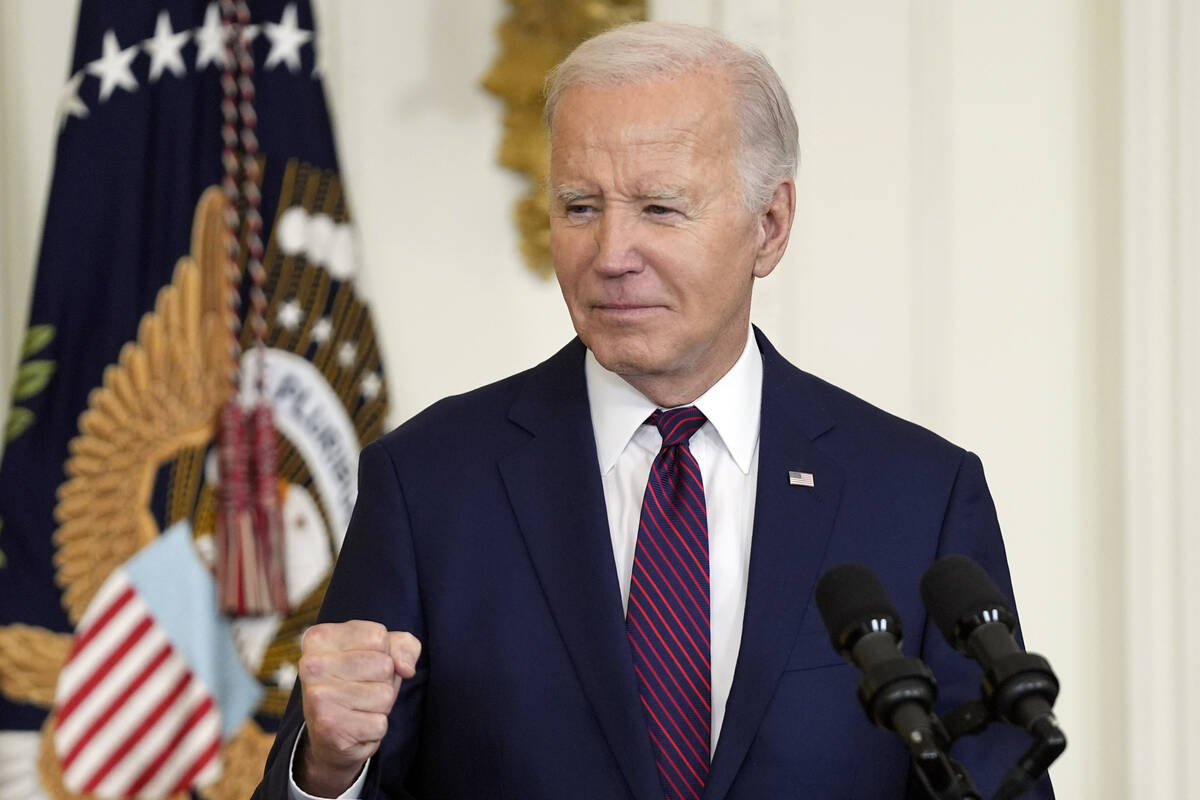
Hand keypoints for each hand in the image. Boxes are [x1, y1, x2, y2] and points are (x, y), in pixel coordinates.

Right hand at [295, 620, 420, 796]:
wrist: (328, 736)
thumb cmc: (357, 684)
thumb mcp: (381, 652)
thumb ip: (402, 645)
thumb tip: (406, 668)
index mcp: (320, 638)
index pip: (378, 636)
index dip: (383, 653)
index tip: (361, 664)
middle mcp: (312, 665)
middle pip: (384, 665)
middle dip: (383, 681)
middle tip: (360, 689)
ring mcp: (318, 697)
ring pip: (385, 694)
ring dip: (380, 705)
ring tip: (358, 707)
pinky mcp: (329, 728)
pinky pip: (379, 723)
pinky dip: (374, 729)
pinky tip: (355, 726)